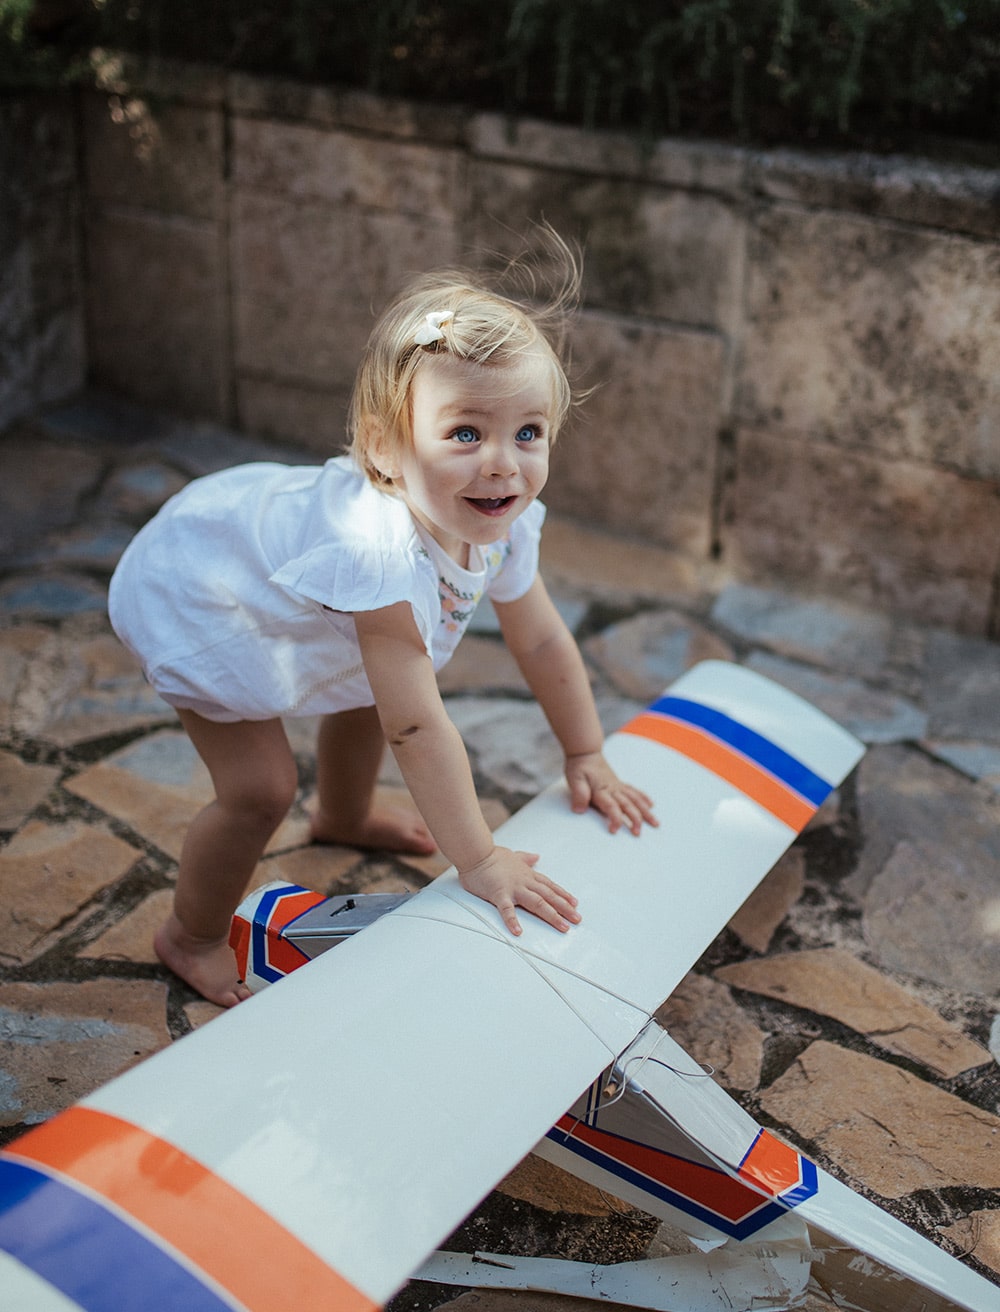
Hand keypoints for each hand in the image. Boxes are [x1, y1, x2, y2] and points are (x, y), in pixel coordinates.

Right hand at [458, 846, 580, 936]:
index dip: (563, 895)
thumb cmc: (492, 856)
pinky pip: (507, 910)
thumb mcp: (514, 855)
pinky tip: (518, 932)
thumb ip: (526, 858)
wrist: (476, 853)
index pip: (550, 886)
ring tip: (563, 927)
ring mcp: (513, 888)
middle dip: (565, 908)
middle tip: (577, 919)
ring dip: (551, 915)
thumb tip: (536, 856)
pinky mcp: (499, 894)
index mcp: (527, 875)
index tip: (575, 904)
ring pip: (537, 903)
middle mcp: (525, 882)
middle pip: (549, 896)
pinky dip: (513, 921)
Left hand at [566, 751, 657, 834]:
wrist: (585, 752)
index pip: (611, 806)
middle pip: (628, 805)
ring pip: (635, 799)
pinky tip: (651, 805)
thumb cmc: (579, 767)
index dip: (615, 819)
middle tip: (638, 833)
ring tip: (655, 823)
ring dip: (645, 812)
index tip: (614, 830)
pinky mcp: (619, 784)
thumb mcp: (575, 780)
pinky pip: (634, 791)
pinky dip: (644, 798)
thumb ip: (579, 794)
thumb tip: (579, 810)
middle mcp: (613, 789)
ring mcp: (618, 786)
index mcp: (602, 790)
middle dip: (635, 819)